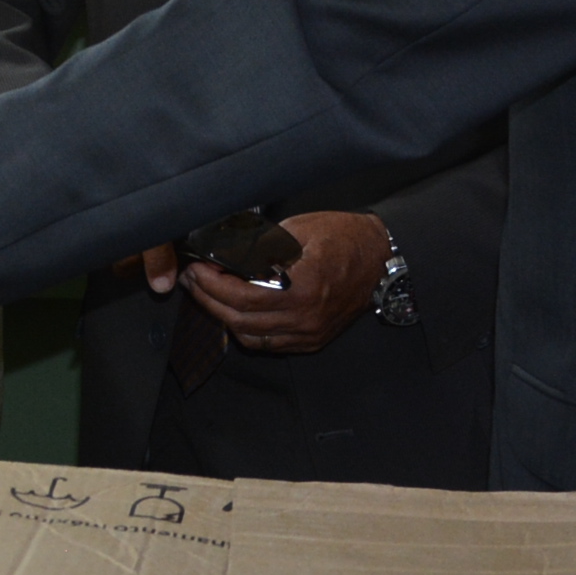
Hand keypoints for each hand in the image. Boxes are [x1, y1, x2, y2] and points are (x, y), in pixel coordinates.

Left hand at [175, 212, 388, 352]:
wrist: (381, 259)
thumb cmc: (344, 238)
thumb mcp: (298, 229)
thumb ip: (259, 246)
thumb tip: (222, 252)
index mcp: (302, 287)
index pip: (241, 296)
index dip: (211, 285)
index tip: (197, 268)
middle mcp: (305, 316)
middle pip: (240, 320)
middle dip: (208, 300)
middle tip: (194, 281)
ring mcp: (308, 332)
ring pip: (250, 337)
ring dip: (223, 317)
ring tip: (209, 294)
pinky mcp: (311, 339)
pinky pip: (268, 344)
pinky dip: (246, 330)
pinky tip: (235, 311)